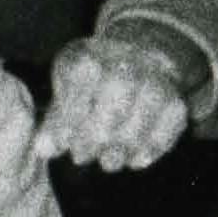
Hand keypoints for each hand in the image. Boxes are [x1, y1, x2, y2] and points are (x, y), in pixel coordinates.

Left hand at [39, 24, 203, 173]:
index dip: (67, 127)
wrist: (138, 54)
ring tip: (107, 162)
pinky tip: (136, 160)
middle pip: (109, 115)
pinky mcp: (176, 103)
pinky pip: (166, 133)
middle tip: (81, 156)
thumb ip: (56, 120)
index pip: (76, 100)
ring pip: (138, 126)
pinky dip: (152, 149)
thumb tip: (42, 151)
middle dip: (93, 140)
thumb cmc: (92, 77)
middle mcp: (126, 68)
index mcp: (90, 59)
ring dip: (121, 150)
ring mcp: (154, 84)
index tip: (61, 145)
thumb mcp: (68, 86)